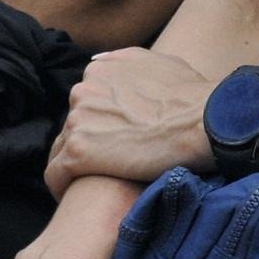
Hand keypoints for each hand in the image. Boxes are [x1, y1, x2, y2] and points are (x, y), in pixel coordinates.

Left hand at [43, 48, 213, 197]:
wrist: (202, 122)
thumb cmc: (191, 96)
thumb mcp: (160, 62)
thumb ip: (126, 63)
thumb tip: (101, 63)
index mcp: (99, 69)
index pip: (86, 101)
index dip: (99, 123)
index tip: (114, 140)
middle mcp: (83, 89)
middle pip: (73, 125)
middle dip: (89, 142)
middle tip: (111, 164)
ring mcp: (78, 119)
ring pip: (63, 150)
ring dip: (77, 166)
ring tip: (95, 184)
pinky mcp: (79, 151)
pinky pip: (56, 174)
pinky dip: (62, 186)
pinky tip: (75, 196)